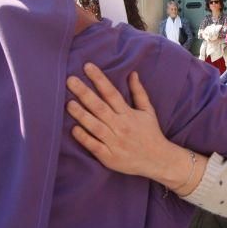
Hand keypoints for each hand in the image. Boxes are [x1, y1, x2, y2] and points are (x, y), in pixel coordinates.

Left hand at [67, 64, 207, 194]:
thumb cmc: (151, 133)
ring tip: (69, 103)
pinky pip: (94, 146)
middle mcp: (120, 126)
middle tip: (70, 80)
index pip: (111, 93)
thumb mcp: (148, 111)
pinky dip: (84, 138)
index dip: (99, 79)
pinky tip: (74, 129)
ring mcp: (114, 142)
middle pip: (100, 107)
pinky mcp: (109, 157)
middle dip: (84, 93)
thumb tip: (132, 73)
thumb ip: (139, 92)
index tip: (87, 67)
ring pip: (95, 126)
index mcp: (128, 114)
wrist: (158, 160)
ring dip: (81, 114)